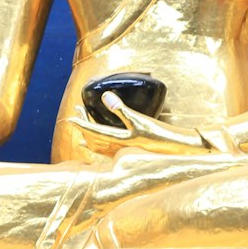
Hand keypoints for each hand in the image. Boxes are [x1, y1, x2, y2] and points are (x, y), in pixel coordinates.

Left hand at [67, 91, 206, 155]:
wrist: (177, 150)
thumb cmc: (159, 135)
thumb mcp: (139, 119)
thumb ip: (121, 109)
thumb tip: (104, 96)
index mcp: (118, 140)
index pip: (93, 131)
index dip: (81, 124)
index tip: (70, 118)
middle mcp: (118, 148)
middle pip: (94, 137)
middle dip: (84, 124)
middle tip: (78, 111)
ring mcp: (123, 152)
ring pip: (100, 144)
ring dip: (90, 133)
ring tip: (84, 123)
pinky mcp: (131, 151)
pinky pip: (108, 149)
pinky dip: (100, 143)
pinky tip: (101, 139)